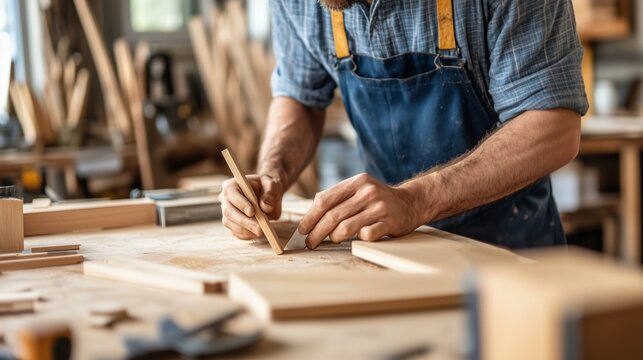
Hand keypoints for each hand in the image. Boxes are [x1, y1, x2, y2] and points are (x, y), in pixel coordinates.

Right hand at [219, 174, 283, 239]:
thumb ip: (269, 194)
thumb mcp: (272, 185)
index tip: (252, 212)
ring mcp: (227, 212)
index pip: (231, 194)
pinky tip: (256, 233)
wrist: (268, 195)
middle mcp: (225, 199)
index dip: (240, 203)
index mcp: (232, 185)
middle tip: (260, 229)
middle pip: (229, 211)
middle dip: (244, 222)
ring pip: (230, 223)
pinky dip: (246, 235)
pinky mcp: (231, 224)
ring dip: (246, 230)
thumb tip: (266, 208)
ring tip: (262, 231)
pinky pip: (234, 232)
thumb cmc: (267, 187)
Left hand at [298, 173, 419, 248]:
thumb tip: (310, 213)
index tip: (302, 230)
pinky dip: (358, 239)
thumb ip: (338, 197)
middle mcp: (367, 192)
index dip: (310, 217)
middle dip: (317, 232)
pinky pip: (366, 235)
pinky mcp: (389, 222)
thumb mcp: (358, 190)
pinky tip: (357, 238)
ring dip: (334, 237)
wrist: (410, 203)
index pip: (325, 200)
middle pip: (332, 216)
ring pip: (346, 228)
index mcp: (356, 182)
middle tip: (310, 243)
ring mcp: (379, 207)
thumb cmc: (377, 200)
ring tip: (333, 240)